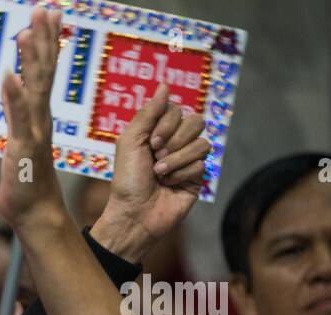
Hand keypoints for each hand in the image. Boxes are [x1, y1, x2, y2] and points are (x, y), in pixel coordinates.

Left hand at [0, 8, 66, 230]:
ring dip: (30, 61)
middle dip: (43, 40)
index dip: (47, 42)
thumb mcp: (18, 138)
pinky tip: (9, 76)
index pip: (45, 72)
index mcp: (40, 115)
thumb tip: (12, 85)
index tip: (49, 14)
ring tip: (26, 31)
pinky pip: (19, 119)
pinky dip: (14, 97)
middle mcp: (41, 119)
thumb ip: (16, 111)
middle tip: (44, 9)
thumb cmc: (25, 180)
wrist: (34, 212)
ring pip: (34, 90)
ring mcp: (34, 133)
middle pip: (44, 73)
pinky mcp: (23, 149)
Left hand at [95, 85, 211, 259]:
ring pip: (202, 143)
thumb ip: (148, 113)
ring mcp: (188, 159)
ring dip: (177, 160)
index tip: (151, 143)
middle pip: (196, 122)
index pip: (177, 110)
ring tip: (160, 174)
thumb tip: (165, 85)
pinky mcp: (197, 177)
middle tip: (157, 156)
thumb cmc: (128, 179)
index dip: (167, 124)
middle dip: (175, 140)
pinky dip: (182, 175)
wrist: (134, 213)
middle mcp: (175, 142)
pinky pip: (202, 164)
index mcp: (157, 131)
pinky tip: (169, 185)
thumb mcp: (130, 142)